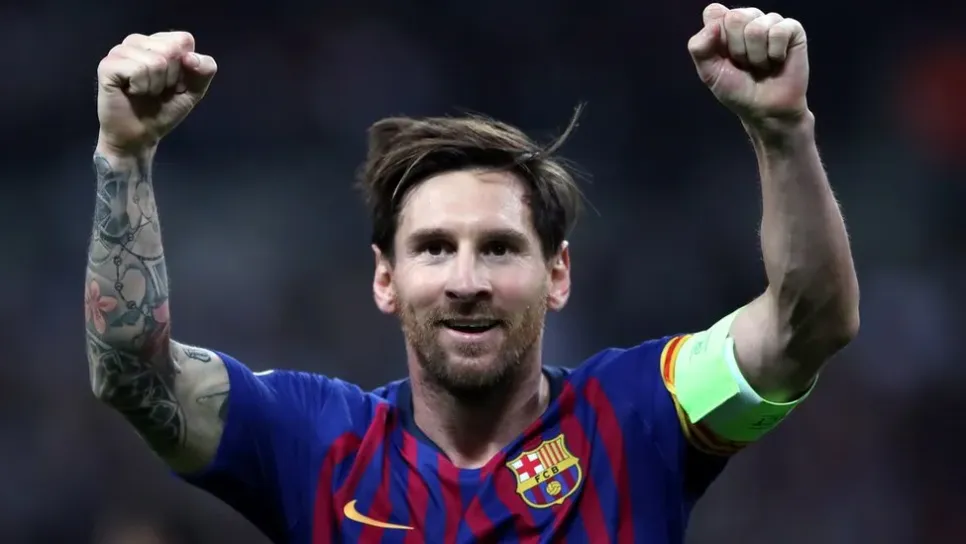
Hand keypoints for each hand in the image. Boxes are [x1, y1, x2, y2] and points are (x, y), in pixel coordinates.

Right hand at [96, 31, 216, 153]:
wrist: (140, 135)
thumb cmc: (164, 110)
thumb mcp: (193, 91)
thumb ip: (204, 70)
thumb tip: (191, 57)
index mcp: (158, 42)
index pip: (184, 40)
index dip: (186, 67)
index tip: (174, 82)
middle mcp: (138, 41)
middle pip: (171, 49)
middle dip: (171, 77)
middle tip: (157, 90)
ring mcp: (120, 51)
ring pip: (155, 61)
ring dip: (155, 85)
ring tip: (144, 92)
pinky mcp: (107, 65)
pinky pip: (137, 70)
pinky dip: (140, 87)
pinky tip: (131, 92)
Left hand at [688, 4, 808, 123]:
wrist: (765, 110)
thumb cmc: (738, 90)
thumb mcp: (709, 73)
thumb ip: (699, 48)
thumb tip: (712, 25)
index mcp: (724, 26)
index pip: (714, 11)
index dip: (716, 36)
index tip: (723, 56)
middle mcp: (748, 19)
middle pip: (735, 17)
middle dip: (737, 49)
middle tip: (744, 64)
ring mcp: (770, 22)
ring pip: (756, 27)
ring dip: (757, 55)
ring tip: (761, 65)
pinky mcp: (792, 29)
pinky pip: (779, 31)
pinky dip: (775, 53)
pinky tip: (777, 61)